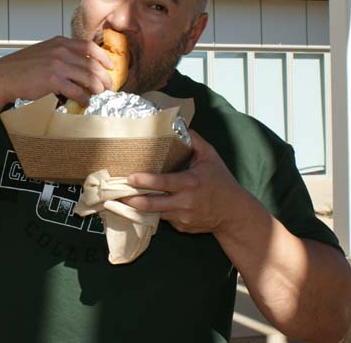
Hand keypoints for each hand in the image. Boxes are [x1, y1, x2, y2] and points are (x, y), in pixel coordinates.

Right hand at [0, 36, 113, 106]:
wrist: (3, 77)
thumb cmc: (21, 67)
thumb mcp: (43, 52)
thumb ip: (60, 54)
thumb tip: (77, 65)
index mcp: (60, 43)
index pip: (90, 47)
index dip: (103, 57)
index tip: (110, 66)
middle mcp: (61, 51)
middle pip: (92, 64)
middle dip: (104, 77)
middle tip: (108, 86)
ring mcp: (58, 65)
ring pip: (88, 78)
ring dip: (96, 88)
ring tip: (98, 95)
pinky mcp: (54, 80)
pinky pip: (77, 90)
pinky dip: (84, 98)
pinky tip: (85, 102)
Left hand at [122, 129, 247, 234]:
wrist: (234, 214)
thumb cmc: (221, 182)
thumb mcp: (211, 157)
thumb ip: (195, 140)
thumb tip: (180, 124)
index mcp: (191, 183)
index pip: (164, 183)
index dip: (146, 181)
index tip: (131, 177)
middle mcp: (185, 202)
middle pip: (153, 204)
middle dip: (132, 199)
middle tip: (116, 193)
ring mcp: (182, 217)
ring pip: (154, 213)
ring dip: (138, 207)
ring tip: (122, 199)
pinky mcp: (181, 227)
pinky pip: (163, 218)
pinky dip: (154, 212)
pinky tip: (143, 205)